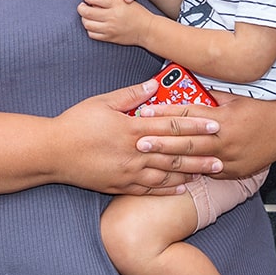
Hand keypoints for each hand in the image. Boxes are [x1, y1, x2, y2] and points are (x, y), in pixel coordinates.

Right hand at [53, 82, 222, 193]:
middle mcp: (134, 152)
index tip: (215, 125)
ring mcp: (128, 172)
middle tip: (223, 154)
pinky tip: (183, 188)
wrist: (52, 153)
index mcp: (131, 128)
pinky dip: (167, 189)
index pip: (171, 126)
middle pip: (175, 153)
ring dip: (190, 172)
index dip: (196, 126)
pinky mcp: (119, 186)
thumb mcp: (102, 102)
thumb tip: (154, 84)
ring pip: (166, 174)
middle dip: (201, 153)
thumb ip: (130, 95)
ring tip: (209, 172)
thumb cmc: (75, 124)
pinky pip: (148, 190)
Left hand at [77, 0, 149, 45]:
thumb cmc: (137, 13)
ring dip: (84, 19)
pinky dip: (90, 29)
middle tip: (82, 6)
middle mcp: (111, 16)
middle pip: (87, 12)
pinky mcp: (109, 38)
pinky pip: (92, 34)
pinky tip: (93, 25)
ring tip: (87, 16)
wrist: (147, 30)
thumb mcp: (126, 0)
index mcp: (116, 4)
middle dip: (81, 8)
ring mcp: (110, 29)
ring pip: (87, 24)